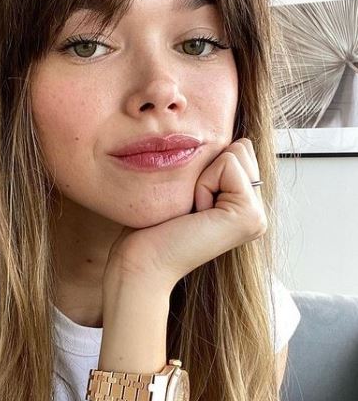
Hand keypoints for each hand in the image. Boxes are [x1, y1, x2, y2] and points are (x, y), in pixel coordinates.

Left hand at [103, 138, 266, 291]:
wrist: (142, 261)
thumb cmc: (152, 227)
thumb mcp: (187, 187)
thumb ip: (212, 166)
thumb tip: (233, 138)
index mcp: (244, 206)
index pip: (237, 150)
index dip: (204, 165)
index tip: (189, 202)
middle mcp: (257, 212)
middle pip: (241, 148)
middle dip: (206, 168)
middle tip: (190, 207)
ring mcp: (257, 216)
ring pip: (236, 153)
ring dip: (202, 177)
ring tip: (192, 211)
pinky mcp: (250, 216)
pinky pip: (227, 165)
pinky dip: (202, 183)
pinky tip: (195, 213)